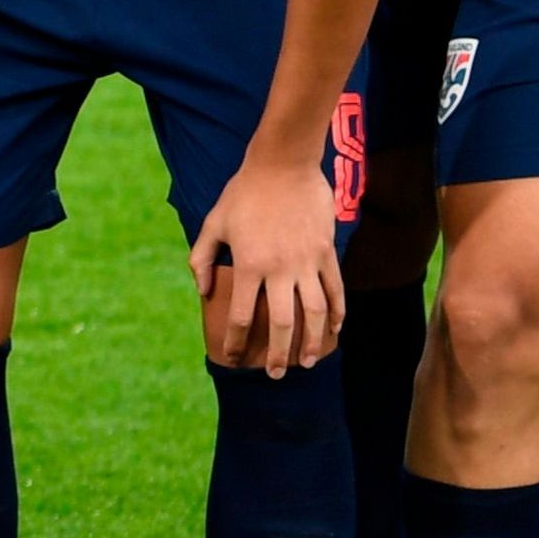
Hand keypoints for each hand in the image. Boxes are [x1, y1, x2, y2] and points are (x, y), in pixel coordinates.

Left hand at [190, 146, 347, 376]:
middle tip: (276, 374)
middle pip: (282, 323)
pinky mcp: (327, 251)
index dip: (237, 341)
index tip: (234, 358)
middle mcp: (279, 268)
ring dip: (311, 342)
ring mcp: (307, 261)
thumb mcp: (214, 222)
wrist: (284, 163)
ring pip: (314, 312)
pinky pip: (335, 289)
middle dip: (278, 354)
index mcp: (248, 264)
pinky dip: (337, 313)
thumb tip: (201, 290)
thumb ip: (202, 257)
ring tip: (305, 362)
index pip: (242, 315)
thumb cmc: (244, 192)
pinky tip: (334, 330)